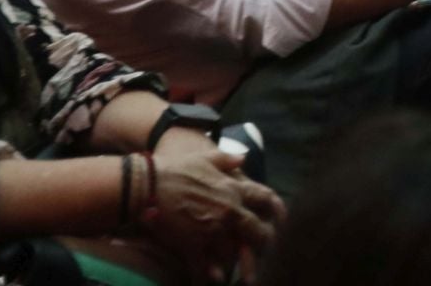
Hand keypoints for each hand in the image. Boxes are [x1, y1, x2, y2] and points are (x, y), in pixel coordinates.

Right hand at [140, 148, 283, 280]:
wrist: (148, 185)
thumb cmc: (176, 169)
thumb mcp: (206, 157)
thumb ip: (227, 160)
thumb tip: (243, 158)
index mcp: (233, 188)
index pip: (265, 199)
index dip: (278, 209)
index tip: (282, 219)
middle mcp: (229, 210)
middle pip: (257, 231)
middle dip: (263, 243)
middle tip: (264, 251)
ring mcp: (212, 229)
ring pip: (234, 253)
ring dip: (236, 262)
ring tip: (241, 271)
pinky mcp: (193, 245)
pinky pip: (206, 267)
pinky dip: (210, 276)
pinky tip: (214, 280)